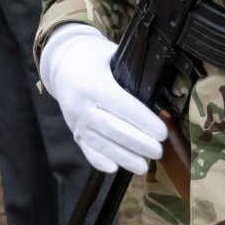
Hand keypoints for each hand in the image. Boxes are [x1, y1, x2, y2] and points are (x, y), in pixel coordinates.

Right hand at [39, 24, 166, 174]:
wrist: (62, 65)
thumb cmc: (94, 59)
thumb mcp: (113, 57)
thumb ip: (132, 75)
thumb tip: (160, 94)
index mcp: (93, 84)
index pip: (121, 105)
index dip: (143, 121)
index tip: (162, 133)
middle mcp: (81, 105)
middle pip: (112, 129)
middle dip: (138, 143)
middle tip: (158, 151)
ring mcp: (75, 121)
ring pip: (101, 144)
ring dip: (124, 157)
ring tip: (144, 166)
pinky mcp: (74, 132)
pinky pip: (87, 150)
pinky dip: (101, 161)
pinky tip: (115, 167)